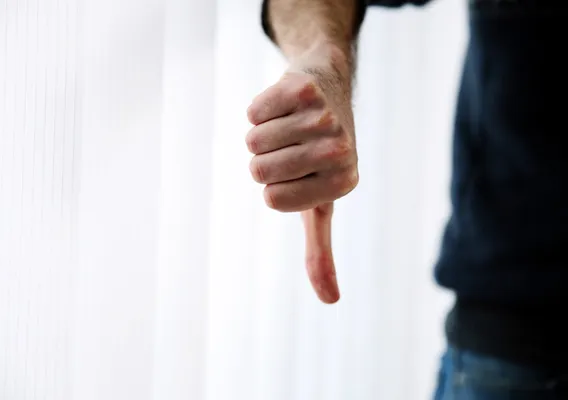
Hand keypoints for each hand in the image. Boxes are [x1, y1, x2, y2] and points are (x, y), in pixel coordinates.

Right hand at [246, 66, 358, 303]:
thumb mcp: (319, 205)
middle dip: (263, 160)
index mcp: (342, 184)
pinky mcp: (305, 88)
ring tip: (287, 125)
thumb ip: (321, 253)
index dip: (273, 187)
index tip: (297, 171)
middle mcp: (340, 151)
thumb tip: (331, 301)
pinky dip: (258, 110)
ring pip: (254, 141)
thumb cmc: (317, 158)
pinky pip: (254, 112)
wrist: (328, 90)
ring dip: (259, 135)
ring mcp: (325, 117)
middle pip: (260, 170)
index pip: (274, 199)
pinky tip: (283, 103)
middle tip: (289, 146)